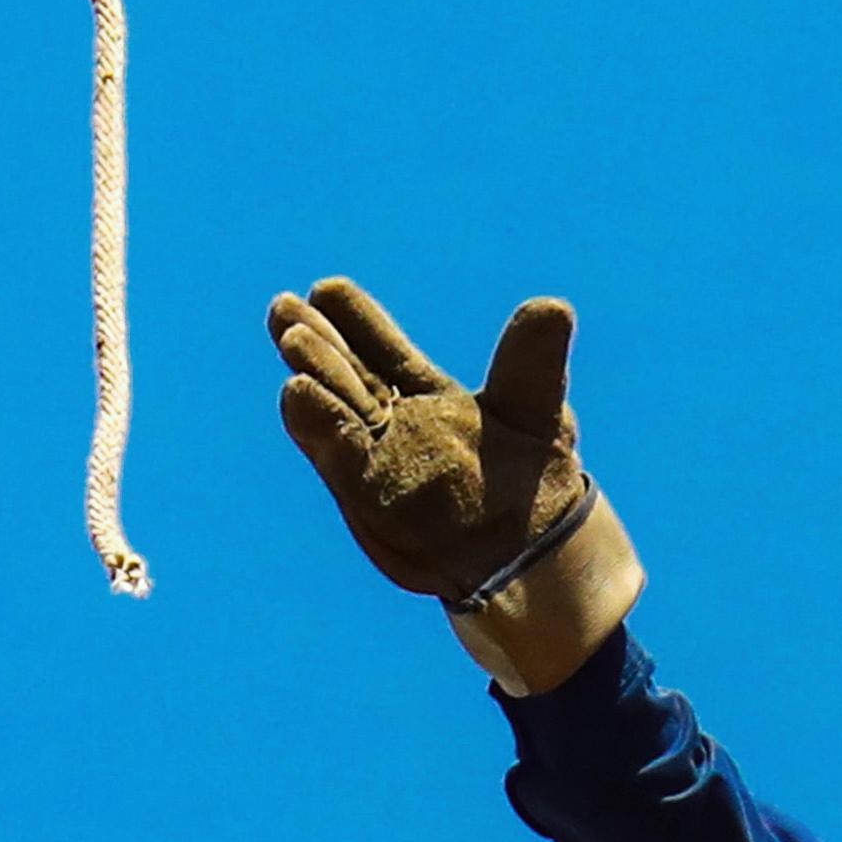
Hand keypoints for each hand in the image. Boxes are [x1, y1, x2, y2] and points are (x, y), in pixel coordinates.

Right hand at [271, 273, 643, 691]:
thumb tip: (554, 307)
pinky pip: (338, 455)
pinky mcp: (366, 495)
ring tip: (295, 340)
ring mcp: (375, 458)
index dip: (356, 320)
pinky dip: (318, 424)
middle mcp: (391, 422)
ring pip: (334, 410)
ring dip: (312, 376)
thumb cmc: (535, 479)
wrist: (530, 552)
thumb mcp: (538, 410)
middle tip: (287, 308)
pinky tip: (296, 392)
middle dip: (316, 340)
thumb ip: (533, 361)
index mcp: (425, 393)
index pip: (381, 348)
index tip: (327, 288)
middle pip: (345, 373)